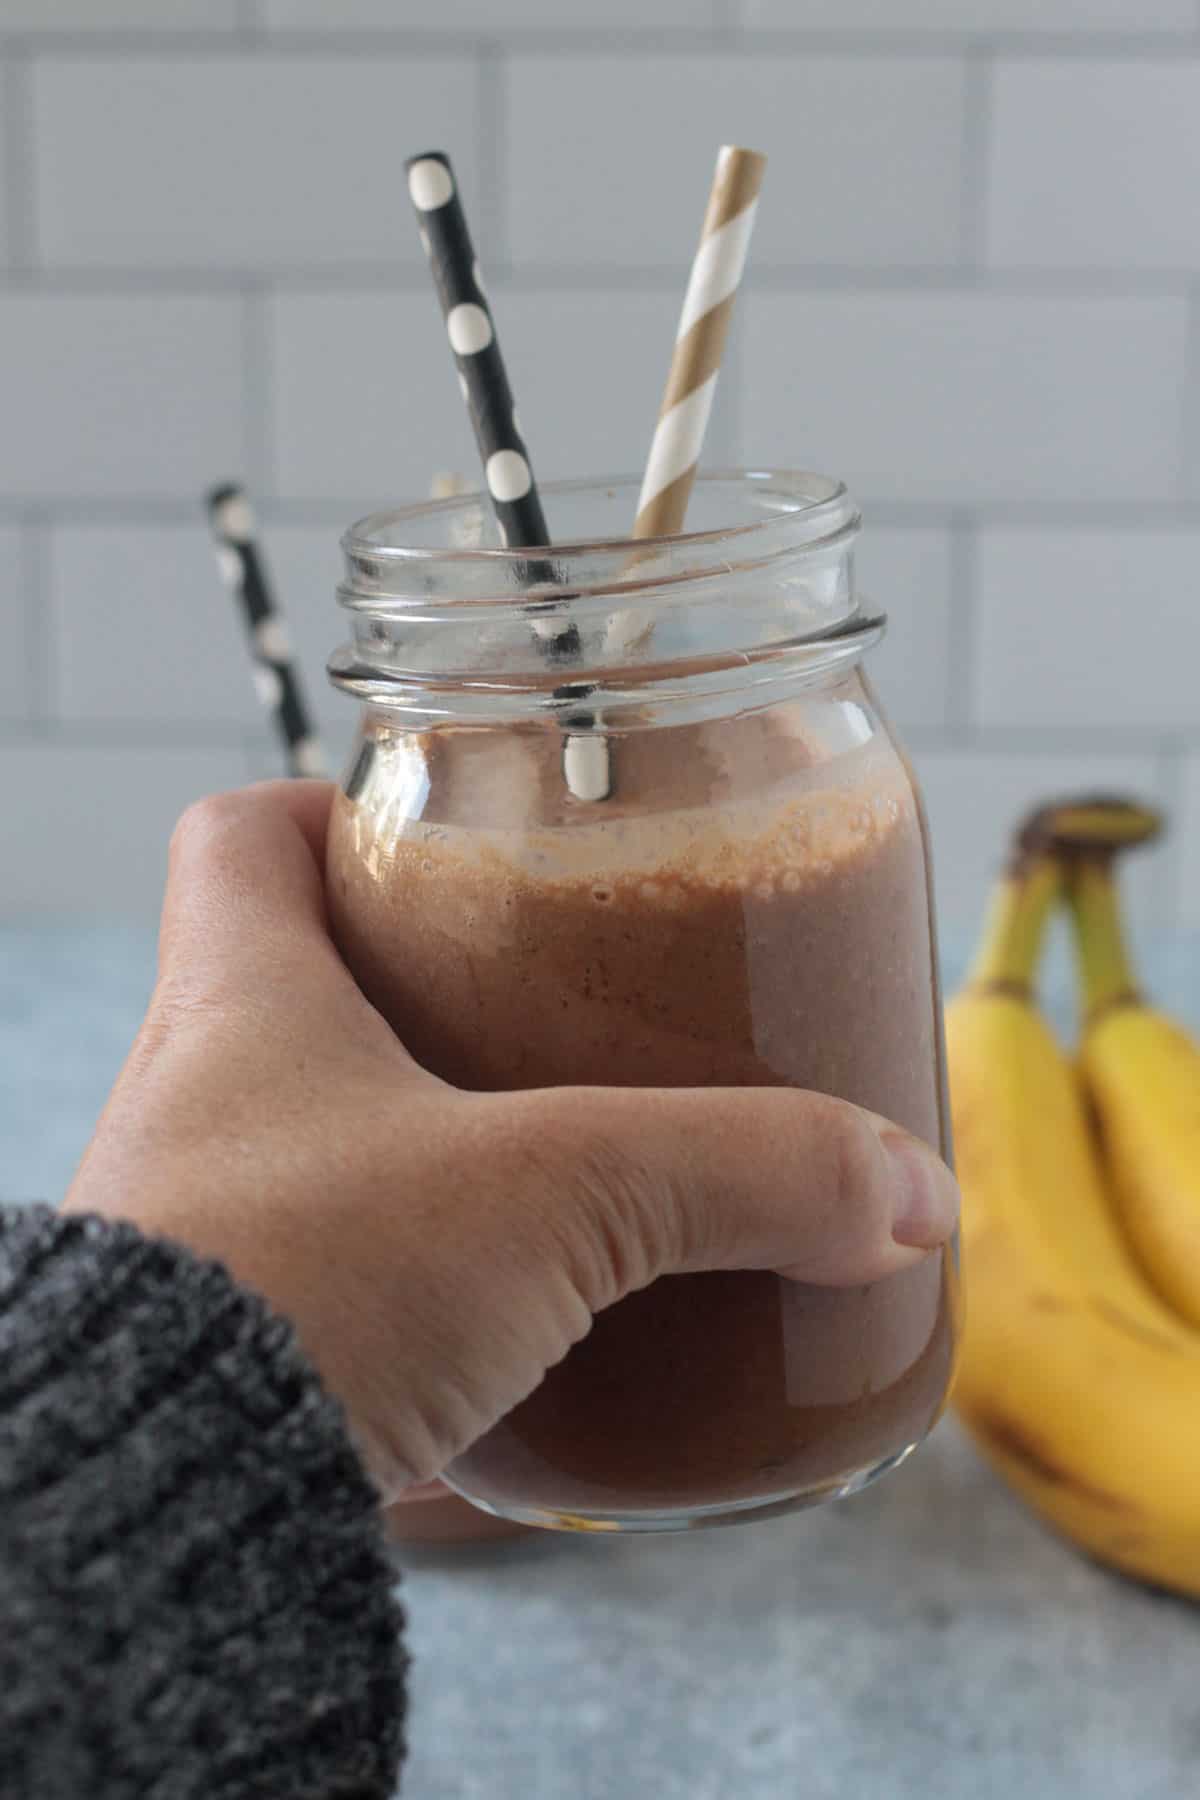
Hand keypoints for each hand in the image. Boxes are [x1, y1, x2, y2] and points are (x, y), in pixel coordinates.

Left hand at [65, 782, 957, 1503]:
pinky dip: (444, 1303)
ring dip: (448, 1155)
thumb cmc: (305, 1291)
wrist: (171, 1522)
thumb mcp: (554, 1194)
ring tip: (576, 1172)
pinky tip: (545, 1339)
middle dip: (436, 988)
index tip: (441, 833)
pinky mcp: (255, 1359)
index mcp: (240, 1000)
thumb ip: (742, 1169)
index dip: (332, 806)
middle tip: (563, 1001)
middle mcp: (207, 1106)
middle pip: (308, 987)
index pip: (244, 834)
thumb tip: (904, 1191)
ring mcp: (220, 1238)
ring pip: (336, 1149)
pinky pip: (356, 1297)